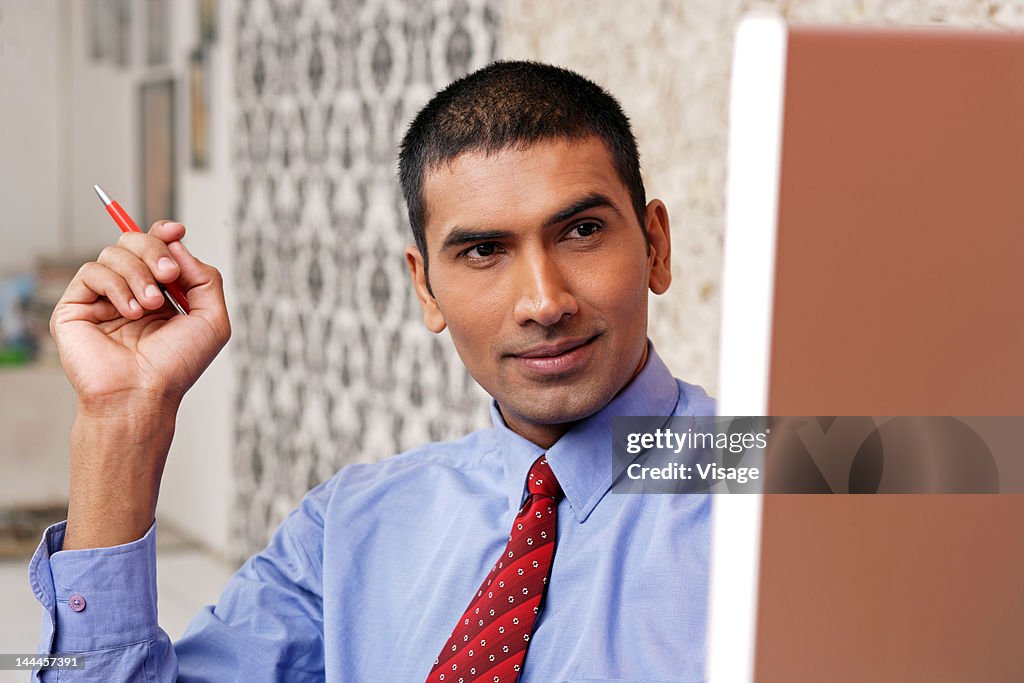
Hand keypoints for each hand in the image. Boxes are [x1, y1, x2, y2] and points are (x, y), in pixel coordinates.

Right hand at [50, 220, 229, 548]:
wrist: (144, 393)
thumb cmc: (178, 365)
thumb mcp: (213, 319)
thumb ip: (206, 277)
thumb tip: (179, 243)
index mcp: (161, 293)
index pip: (156, 248)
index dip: (165, 232)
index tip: (177, 230)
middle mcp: (130, 292)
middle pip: (135, 241)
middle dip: (155, 250)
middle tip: (168, 275)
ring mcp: (102, 299)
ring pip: (115, 252)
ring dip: (139, 274)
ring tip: (151, 306)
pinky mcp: (76, 306)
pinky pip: (93, 271)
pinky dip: (116, 285)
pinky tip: (130, 311)